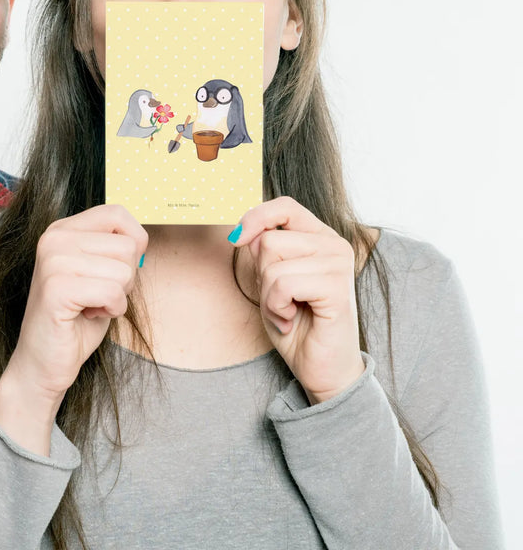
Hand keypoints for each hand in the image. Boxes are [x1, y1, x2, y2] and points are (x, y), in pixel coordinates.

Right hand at [0, 204, 146, 453]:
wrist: (44, 361)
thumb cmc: (76, 319)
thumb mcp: (99, 273)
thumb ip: (114, 250)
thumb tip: (142, 240)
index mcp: (63, 229)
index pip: (117, 213)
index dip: (134, 242)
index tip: (118, 269)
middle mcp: (54, 238)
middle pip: (127, 246)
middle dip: (125, 278)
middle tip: (98, 295)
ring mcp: (53, 260)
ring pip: (123, 270)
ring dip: (118, 297)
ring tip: (91, 306)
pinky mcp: (56, 288)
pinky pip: (112, 292)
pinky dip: (112, 310)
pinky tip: (89, 315)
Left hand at [232, 197, 363, 403]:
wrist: (320, 368)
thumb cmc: (296, 323)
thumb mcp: (270, 280)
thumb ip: (263, 251)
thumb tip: (245, 233)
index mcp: (320, 237)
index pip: (285, 206)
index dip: (256, 217)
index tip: (237, 239)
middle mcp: (334, 245)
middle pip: (269, 240)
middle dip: (261, 275)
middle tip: (279, 300)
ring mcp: (338, 265)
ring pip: (272, 263)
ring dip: (268, 296)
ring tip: (287, 312)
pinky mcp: (338, 289)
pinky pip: (283, 284)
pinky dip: (276, 307)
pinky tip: (292, 320)